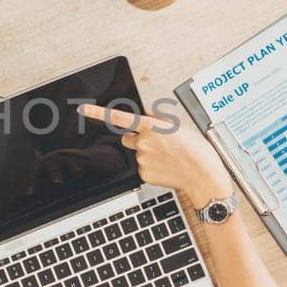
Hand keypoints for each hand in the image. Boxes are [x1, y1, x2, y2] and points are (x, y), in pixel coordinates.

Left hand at [80, 104, 233, 207]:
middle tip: (159, 143)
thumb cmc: (196, 149)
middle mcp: (143, 143)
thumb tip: (145, 112)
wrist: (203, 176)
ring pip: (137, 153)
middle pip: (128, 138)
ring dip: (148, 153)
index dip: (97, 113)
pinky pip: (142, 167)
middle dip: (138, 139)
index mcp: (151, 127)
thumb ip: (157, 118)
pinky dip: (152, 166)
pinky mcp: (144, 175)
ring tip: (168, 156)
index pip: (118, 117)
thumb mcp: (179, 125)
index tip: (83, 109)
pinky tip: (167, 167)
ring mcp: (142, 160)